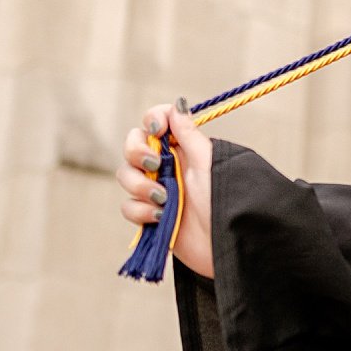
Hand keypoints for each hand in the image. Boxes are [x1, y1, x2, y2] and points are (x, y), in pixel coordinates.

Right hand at [118, 102, 214, 278]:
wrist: (225, 245)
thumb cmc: (224, 201)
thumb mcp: (208, 163)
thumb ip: (189, 135)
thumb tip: (177, 104)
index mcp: (183, 148)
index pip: (155, 122)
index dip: (151, 121)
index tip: (157, 130)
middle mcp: (167, 166)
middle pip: (132, 147)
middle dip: (136, 152)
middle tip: (154, 163)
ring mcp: (156, 191)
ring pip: (125, 176)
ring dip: (139, 186)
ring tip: (164, 199)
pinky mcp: (150, 216)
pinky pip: (129, 208)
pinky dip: (140, 212)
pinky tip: (161, 217)